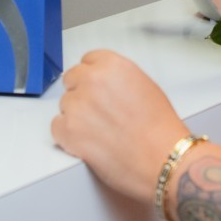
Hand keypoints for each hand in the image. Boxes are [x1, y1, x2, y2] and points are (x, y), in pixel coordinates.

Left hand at [51, 50, 189, 203]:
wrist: (163, 159)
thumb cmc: (161, 129)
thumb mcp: (145, 86)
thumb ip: (118, 78)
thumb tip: (105, 83)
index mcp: (112, 65)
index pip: (87, 61)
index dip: (92, 78)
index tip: (96, 89)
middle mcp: (91, 80)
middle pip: (72, 81)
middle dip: (82, 95)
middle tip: (98, 113)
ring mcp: (77, 105)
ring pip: (65, 105)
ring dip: (76, 116)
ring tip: (100, 132)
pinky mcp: (68, 131)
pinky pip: (56, 127)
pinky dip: (68, 136)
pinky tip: (89, 141)